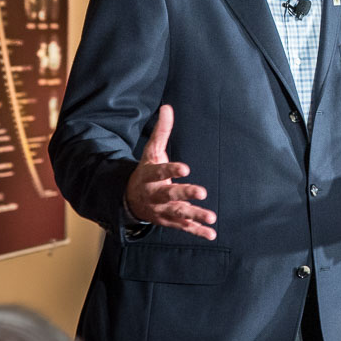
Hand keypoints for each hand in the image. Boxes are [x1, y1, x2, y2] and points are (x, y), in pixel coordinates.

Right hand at [125, 105, 216, 239]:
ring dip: (195, 216)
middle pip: (170, 195)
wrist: (129, 200)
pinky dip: (197, 231)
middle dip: (185, 193)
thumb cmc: (146, 172)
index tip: (186, 168)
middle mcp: (155, 195)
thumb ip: (161, 131)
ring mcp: (162, 210)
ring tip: (211, 217)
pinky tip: (212, 233)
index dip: (172, 170)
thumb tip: (167, 107)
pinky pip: (184, 228)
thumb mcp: (151, 152)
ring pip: (179, 214)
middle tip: (202, 191)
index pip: (160, 172)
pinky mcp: (170, 221)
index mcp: (150, 176)